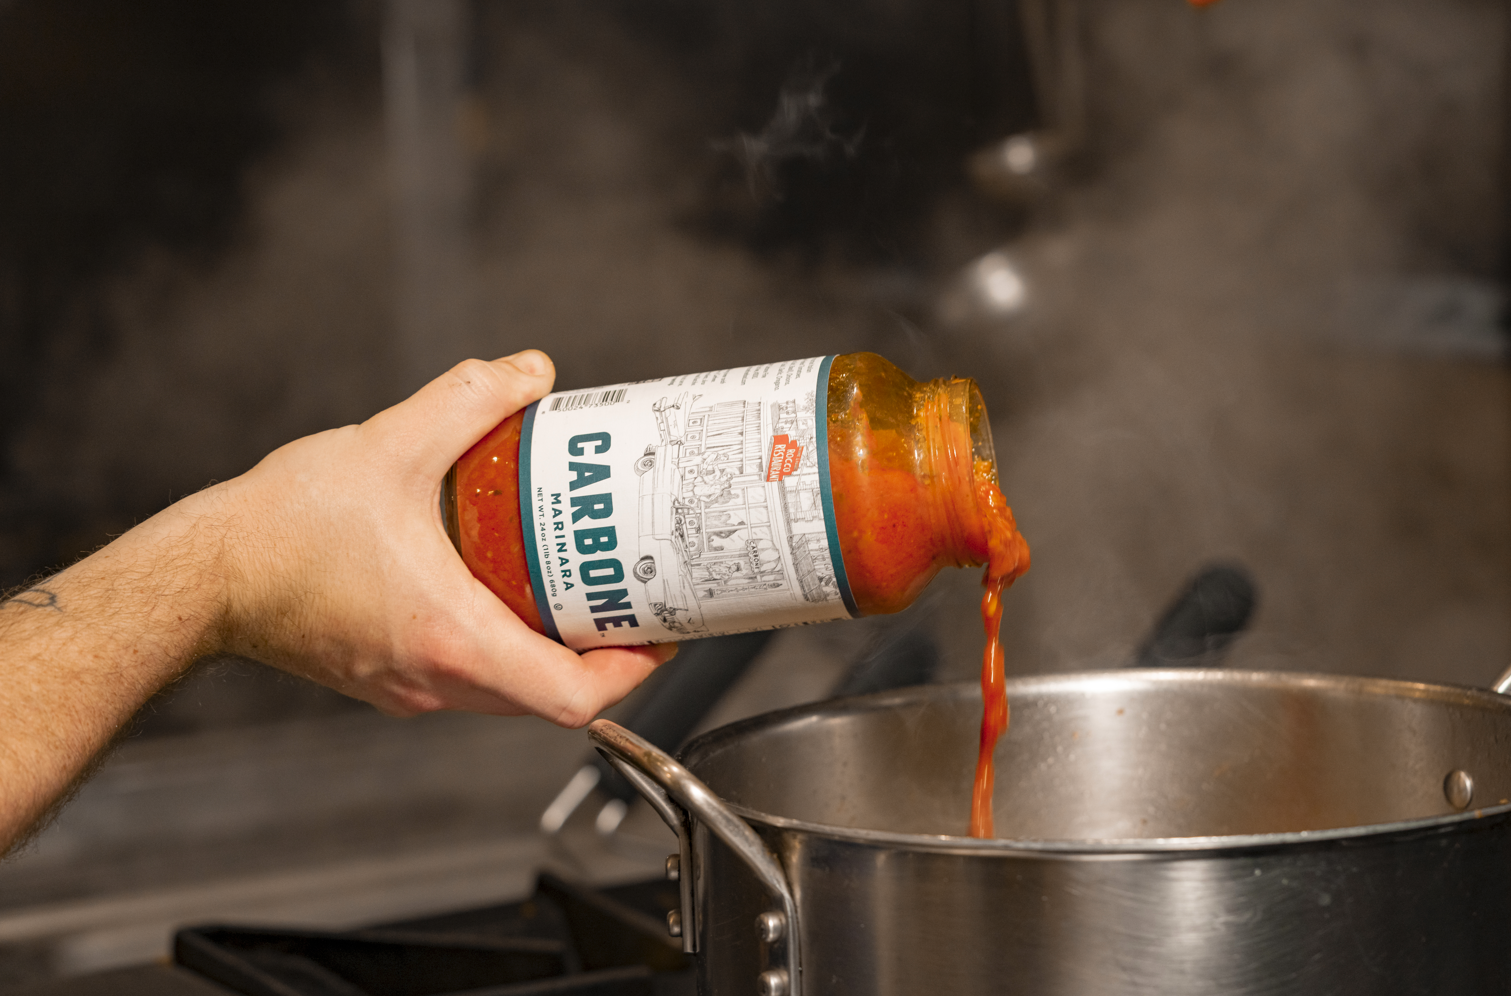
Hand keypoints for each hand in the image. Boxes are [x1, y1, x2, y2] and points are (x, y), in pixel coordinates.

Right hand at [206, 351, 677, 723]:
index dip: (633, 670)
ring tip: (581, 586)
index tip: (661, 631)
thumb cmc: (281, 531)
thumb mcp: (391, 442)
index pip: (573, 695)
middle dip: (605, 652)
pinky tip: (504, 582)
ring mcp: (412, 686)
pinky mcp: (390, 677)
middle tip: (634, 598)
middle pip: (553, 695)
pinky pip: (472, 673)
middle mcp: (437, 679)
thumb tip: (532, 372)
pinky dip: (505, 639)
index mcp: (452, 639)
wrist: (203, 577)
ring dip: (553, 646)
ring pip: (512, 688)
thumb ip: (470, 397)